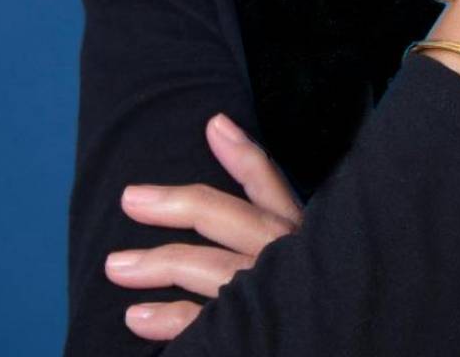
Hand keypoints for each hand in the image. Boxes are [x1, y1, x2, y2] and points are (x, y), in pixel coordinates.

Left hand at [104, 113, 303, 341]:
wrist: (344, 352)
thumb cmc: (313, 298)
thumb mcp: (310, 248)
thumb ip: (275, 213)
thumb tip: (230, 151)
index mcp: (301, 234)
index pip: (270, 185)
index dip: (242, 153)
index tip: (212, 125)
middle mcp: (286, 258)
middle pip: (226, 218)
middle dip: (176, 204)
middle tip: (129, 199)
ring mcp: (268, 296)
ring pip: (206, 267)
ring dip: (156, 263)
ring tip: (115, 265)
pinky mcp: (252, 330)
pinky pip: (203, 321)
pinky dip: (168, 318)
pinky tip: (137, 316)